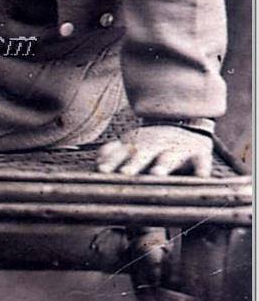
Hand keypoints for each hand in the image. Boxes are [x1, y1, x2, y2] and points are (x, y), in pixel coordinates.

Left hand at [96, 125, 212, 176]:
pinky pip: (202, 162)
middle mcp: (156, 145)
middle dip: (134, 164)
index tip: (101, 171)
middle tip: (125, 174)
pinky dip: (202, 169)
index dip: (111, 162)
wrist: (187, 122)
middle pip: (143, 154)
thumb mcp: (133, 142)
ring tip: (157, 174)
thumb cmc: (154, 142)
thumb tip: (97, 160)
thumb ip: (114, 152)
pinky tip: (201, 177)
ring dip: (163, 164)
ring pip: (170, 157)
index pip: (122, 153)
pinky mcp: (200, 154)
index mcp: (137, 144)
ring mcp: (177, 148)